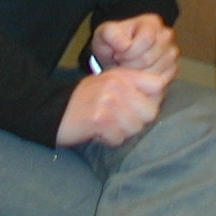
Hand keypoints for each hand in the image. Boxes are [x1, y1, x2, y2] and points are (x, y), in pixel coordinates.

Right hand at [55, 66, 169, 147]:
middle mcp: (117, 85)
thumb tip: (161, 92)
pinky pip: (118, 139)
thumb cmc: (86, 99)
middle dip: (136, 121)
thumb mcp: (109, 82)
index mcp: (122, 75)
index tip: (140, 107)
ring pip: (135, 128)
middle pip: (150, 112)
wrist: (53, 110)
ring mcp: (108, 101)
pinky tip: (97, 132)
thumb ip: (134, 84)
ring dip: (121, 132)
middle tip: (119, 120)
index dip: (153, 100)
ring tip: (106, 125)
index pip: (158, 85)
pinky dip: (108, 140)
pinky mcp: (99, 120)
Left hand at [91, 14, 178, 78]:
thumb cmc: (113, 43)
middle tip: (120, 64)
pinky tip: (136, 76)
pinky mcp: (172, 70)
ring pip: (154, 72)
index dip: (127, 51)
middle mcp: (166, 36)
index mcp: (152, 22)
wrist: (117, 56)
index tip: (117, 53)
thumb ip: (110, 34)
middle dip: (129, 65)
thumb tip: (125, 45)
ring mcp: (172, 53)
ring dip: (136, 75)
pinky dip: (144, 83)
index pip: (146, 39)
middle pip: (149, 58)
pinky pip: (160, 82)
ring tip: (127, 69)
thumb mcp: (104, 34)